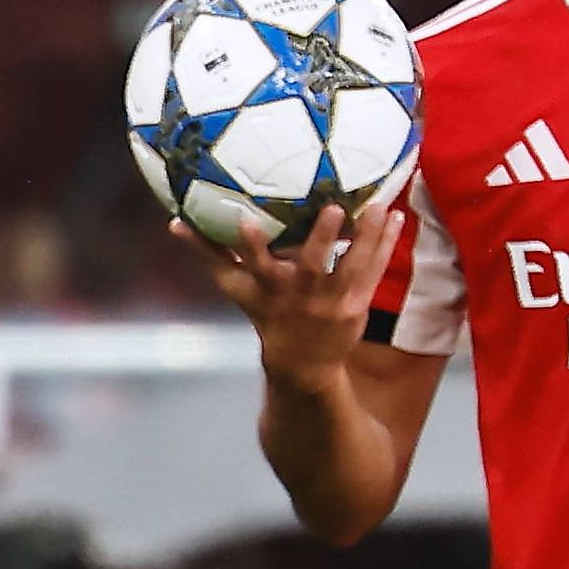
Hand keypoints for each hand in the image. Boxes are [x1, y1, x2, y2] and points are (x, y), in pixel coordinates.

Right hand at [184, 199, 396, 390]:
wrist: (303, 363)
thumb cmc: (265, 313)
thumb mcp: (236, 288)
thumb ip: (208, 253)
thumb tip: (173, 222)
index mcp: (269, 289)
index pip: (255, 267)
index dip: (250, 247)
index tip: (245, 223)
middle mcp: (301, 295)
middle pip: (312, 266)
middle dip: (321, 239)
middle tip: (332, 208)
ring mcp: (332, 301)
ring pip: (353, 265)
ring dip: (368, 235)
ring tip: (380, 205)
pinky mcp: (356, 303)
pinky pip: (374, 269)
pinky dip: (384, 243)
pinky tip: (394, 217)